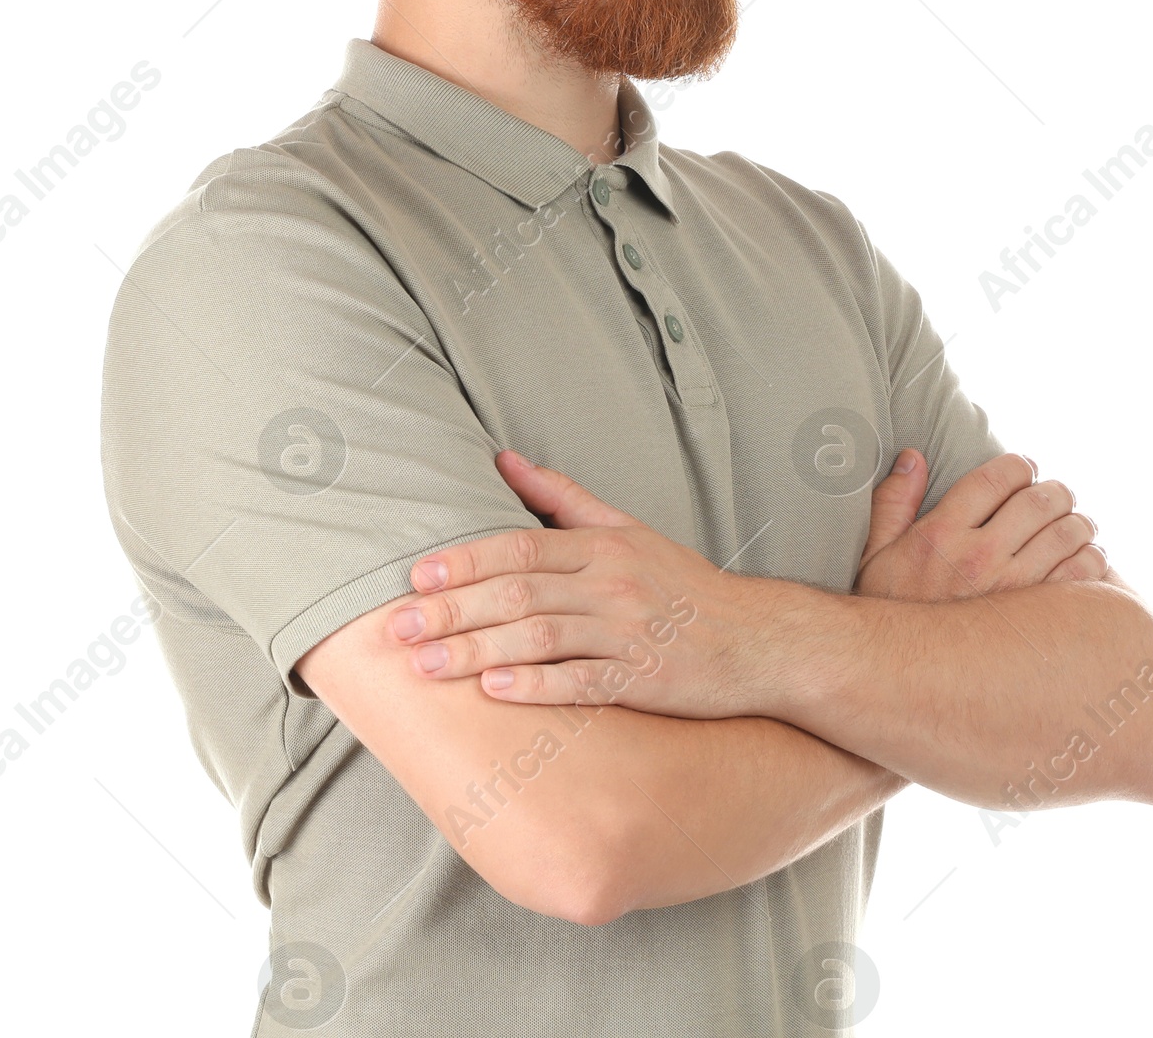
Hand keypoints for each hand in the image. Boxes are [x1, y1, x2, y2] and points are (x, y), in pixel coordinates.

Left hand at [385, 449, 794, 717]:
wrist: (755, 640)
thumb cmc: (681, 583)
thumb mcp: (626, 528)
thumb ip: (562, 497)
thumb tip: (503, 458)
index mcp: (602, 546)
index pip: (519, 547)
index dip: (463, 561)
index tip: (415, 577)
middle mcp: (611, 585)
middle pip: (518, 593)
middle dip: (452, 611)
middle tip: (397, 628)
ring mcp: (627, 634)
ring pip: (539, 638)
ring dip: (477, 652)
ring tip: (426, 667)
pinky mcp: (642, 681)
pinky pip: (582, 683)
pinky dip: (538, 686)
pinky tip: (496, 693)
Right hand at [855, 449, 1106, 600]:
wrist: (897, 673)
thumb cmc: (888, 610)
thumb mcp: (876, 553)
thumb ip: (893, 501)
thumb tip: (914, 458)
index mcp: (941, 533)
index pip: (995, 478)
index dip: (1019, 465)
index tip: (1026, 468)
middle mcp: (978, 555)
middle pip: (1038, 501)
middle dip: (1055, 490)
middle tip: (1058, 495)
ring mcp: (1011, 588)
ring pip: (1066, 533)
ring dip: (1079, 521)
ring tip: (1077, 524)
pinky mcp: (1036, 618)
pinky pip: (1081, 574)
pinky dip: (1092, 558)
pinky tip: (1086, 558)